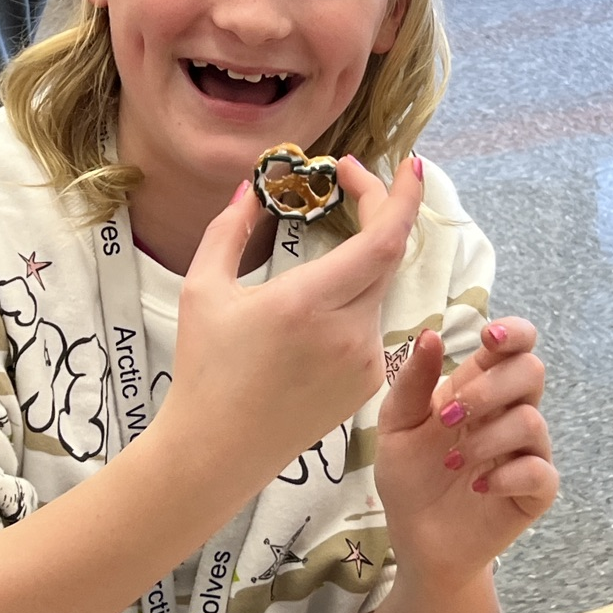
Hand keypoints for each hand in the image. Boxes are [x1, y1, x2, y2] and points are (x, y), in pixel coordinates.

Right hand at [163, 156, 424, 486]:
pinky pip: (371, 323)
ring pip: (377, 288)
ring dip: (360, 259)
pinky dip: (354, 299)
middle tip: (352, 182)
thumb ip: (228, 229)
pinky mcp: (369, 383)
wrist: (217, 450)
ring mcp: (364, 361)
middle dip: (381, 210)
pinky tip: (315, 313)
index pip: (382, 241)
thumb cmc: (204, 368)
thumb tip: (250, 188)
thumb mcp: (202, 289)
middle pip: (388, 255)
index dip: (402, 197)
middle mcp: (348, 332)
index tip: (410, 163)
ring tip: (325, 248)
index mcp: (308, 303)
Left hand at [374, 319, 558, 586]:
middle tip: (449, 418)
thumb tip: (431, 334)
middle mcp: (508, 412)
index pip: (516, 344)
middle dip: (489, 389)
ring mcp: (525, 451)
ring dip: (488, 438)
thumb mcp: (397, 425)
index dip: (513, 332)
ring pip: (533, 420)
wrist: (416, 537)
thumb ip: (413, 382)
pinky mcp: (534, 492)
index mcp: (478, 387)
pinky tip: (479, 486)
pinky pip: (541, 472)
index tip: (489, 337)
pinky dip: (508, 475)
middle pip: (531, 371)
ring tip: (453, 462)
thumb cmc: (409, 475)